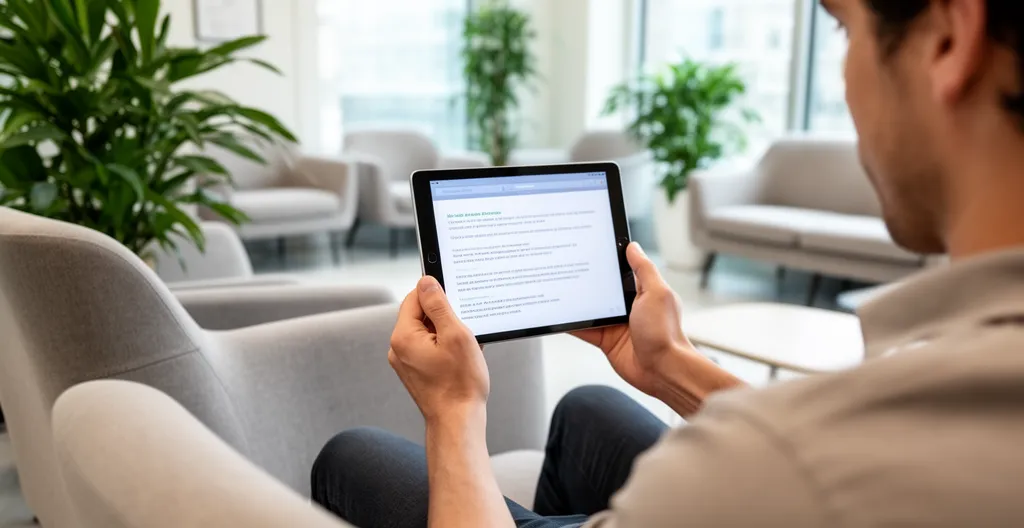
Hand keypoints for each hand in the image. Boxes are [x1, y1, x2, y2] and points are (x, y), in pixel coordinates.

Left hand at [389, 276, 489, 422]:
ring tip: (466, 346)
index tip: (456, 297)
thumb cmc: (460, 384)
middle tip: (465, 326)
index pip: (415, 298)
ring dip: (447, 332)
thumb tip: (426, 282)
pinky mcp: (416, 371)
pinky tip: (462, 357)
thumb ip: (438, 305)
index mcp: (403, 336)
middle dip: (444, 315)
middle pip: (420, 314)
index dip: (437, 293)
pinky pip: (429, 348)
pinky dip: (446, 346)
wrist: (458, 423)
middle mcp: (399, 348)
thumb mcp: (455, 335)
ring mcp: (406, 362)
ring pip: (427, 331)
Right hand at [572, 243, 694, 397]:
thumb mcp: (656, 293)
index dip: (605, 260)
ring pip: (589, 308)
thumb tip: (632, 246)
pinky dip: (571, 324)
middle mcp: (627, 305)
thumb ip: (643, 269)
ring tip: (556, 288)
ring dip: (575, 302)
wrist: (662, 370)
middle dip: (584, 280)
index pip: (620, 270)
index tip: (587, 247)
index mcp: (642, 290)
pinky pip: (584, 329)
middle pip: (600, 288)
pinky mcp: (605, 339)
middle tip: (563, 266)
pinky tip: (558, 317)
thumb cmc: (665, 332)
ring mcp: (615, 323)